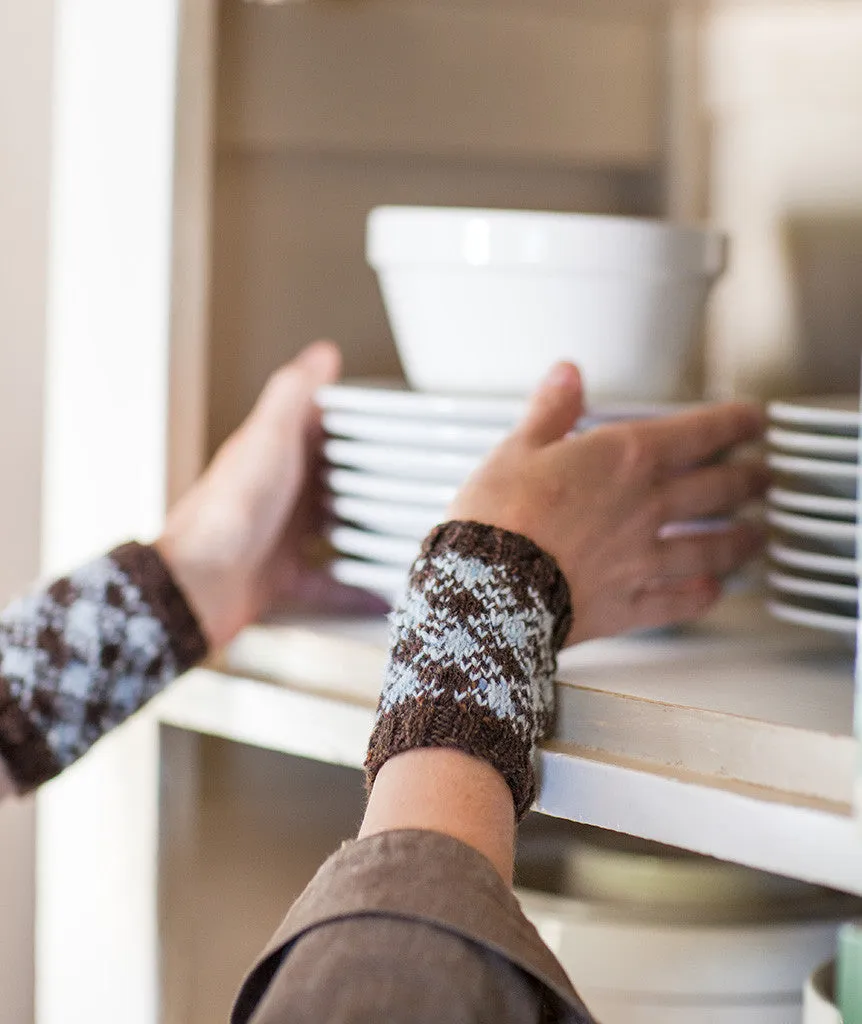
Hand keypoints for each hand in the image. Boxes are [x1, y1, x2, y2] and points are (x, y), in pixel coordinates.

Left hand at [157, 341, 382, 648]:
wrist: (197, 585)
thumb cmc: (227, 511)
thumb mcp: (267, 437)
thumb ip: (293, 394)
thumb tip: (323, 353)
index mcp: (273, 456)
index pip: (317, 430)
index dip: (352, 425)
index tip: (395, 422)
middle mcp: (278, 495)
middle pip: (333, 482)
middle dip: (370, 483)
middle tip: (417, 482)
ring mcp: (281, 537)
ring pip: (334, 531)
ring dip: (366, 534)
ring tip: (407, 535)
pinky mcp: (284, 578)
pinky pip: (329, 584)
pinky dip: (355, 591)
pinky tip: (380, 593)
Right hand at [448, 364, 766, 642]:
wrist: (488, 585)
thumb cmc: (498, 515)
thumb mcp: (517, 448)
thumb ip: (551, 411)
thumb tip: (567, 374)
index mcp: (624, 459)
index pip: (700, 432)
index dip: (735, 423)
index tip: (753, 420)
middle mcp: (647, 506)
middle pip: (719, 489)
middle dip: (749, 479)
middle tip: (763, 476)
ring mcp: (644, 558)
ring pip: (712, 547)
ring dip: (740, 540)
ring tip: (755, 536)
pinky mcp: (629, 604)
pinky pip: (678, 600)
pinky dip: (700, 595)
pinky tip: (711, 591)